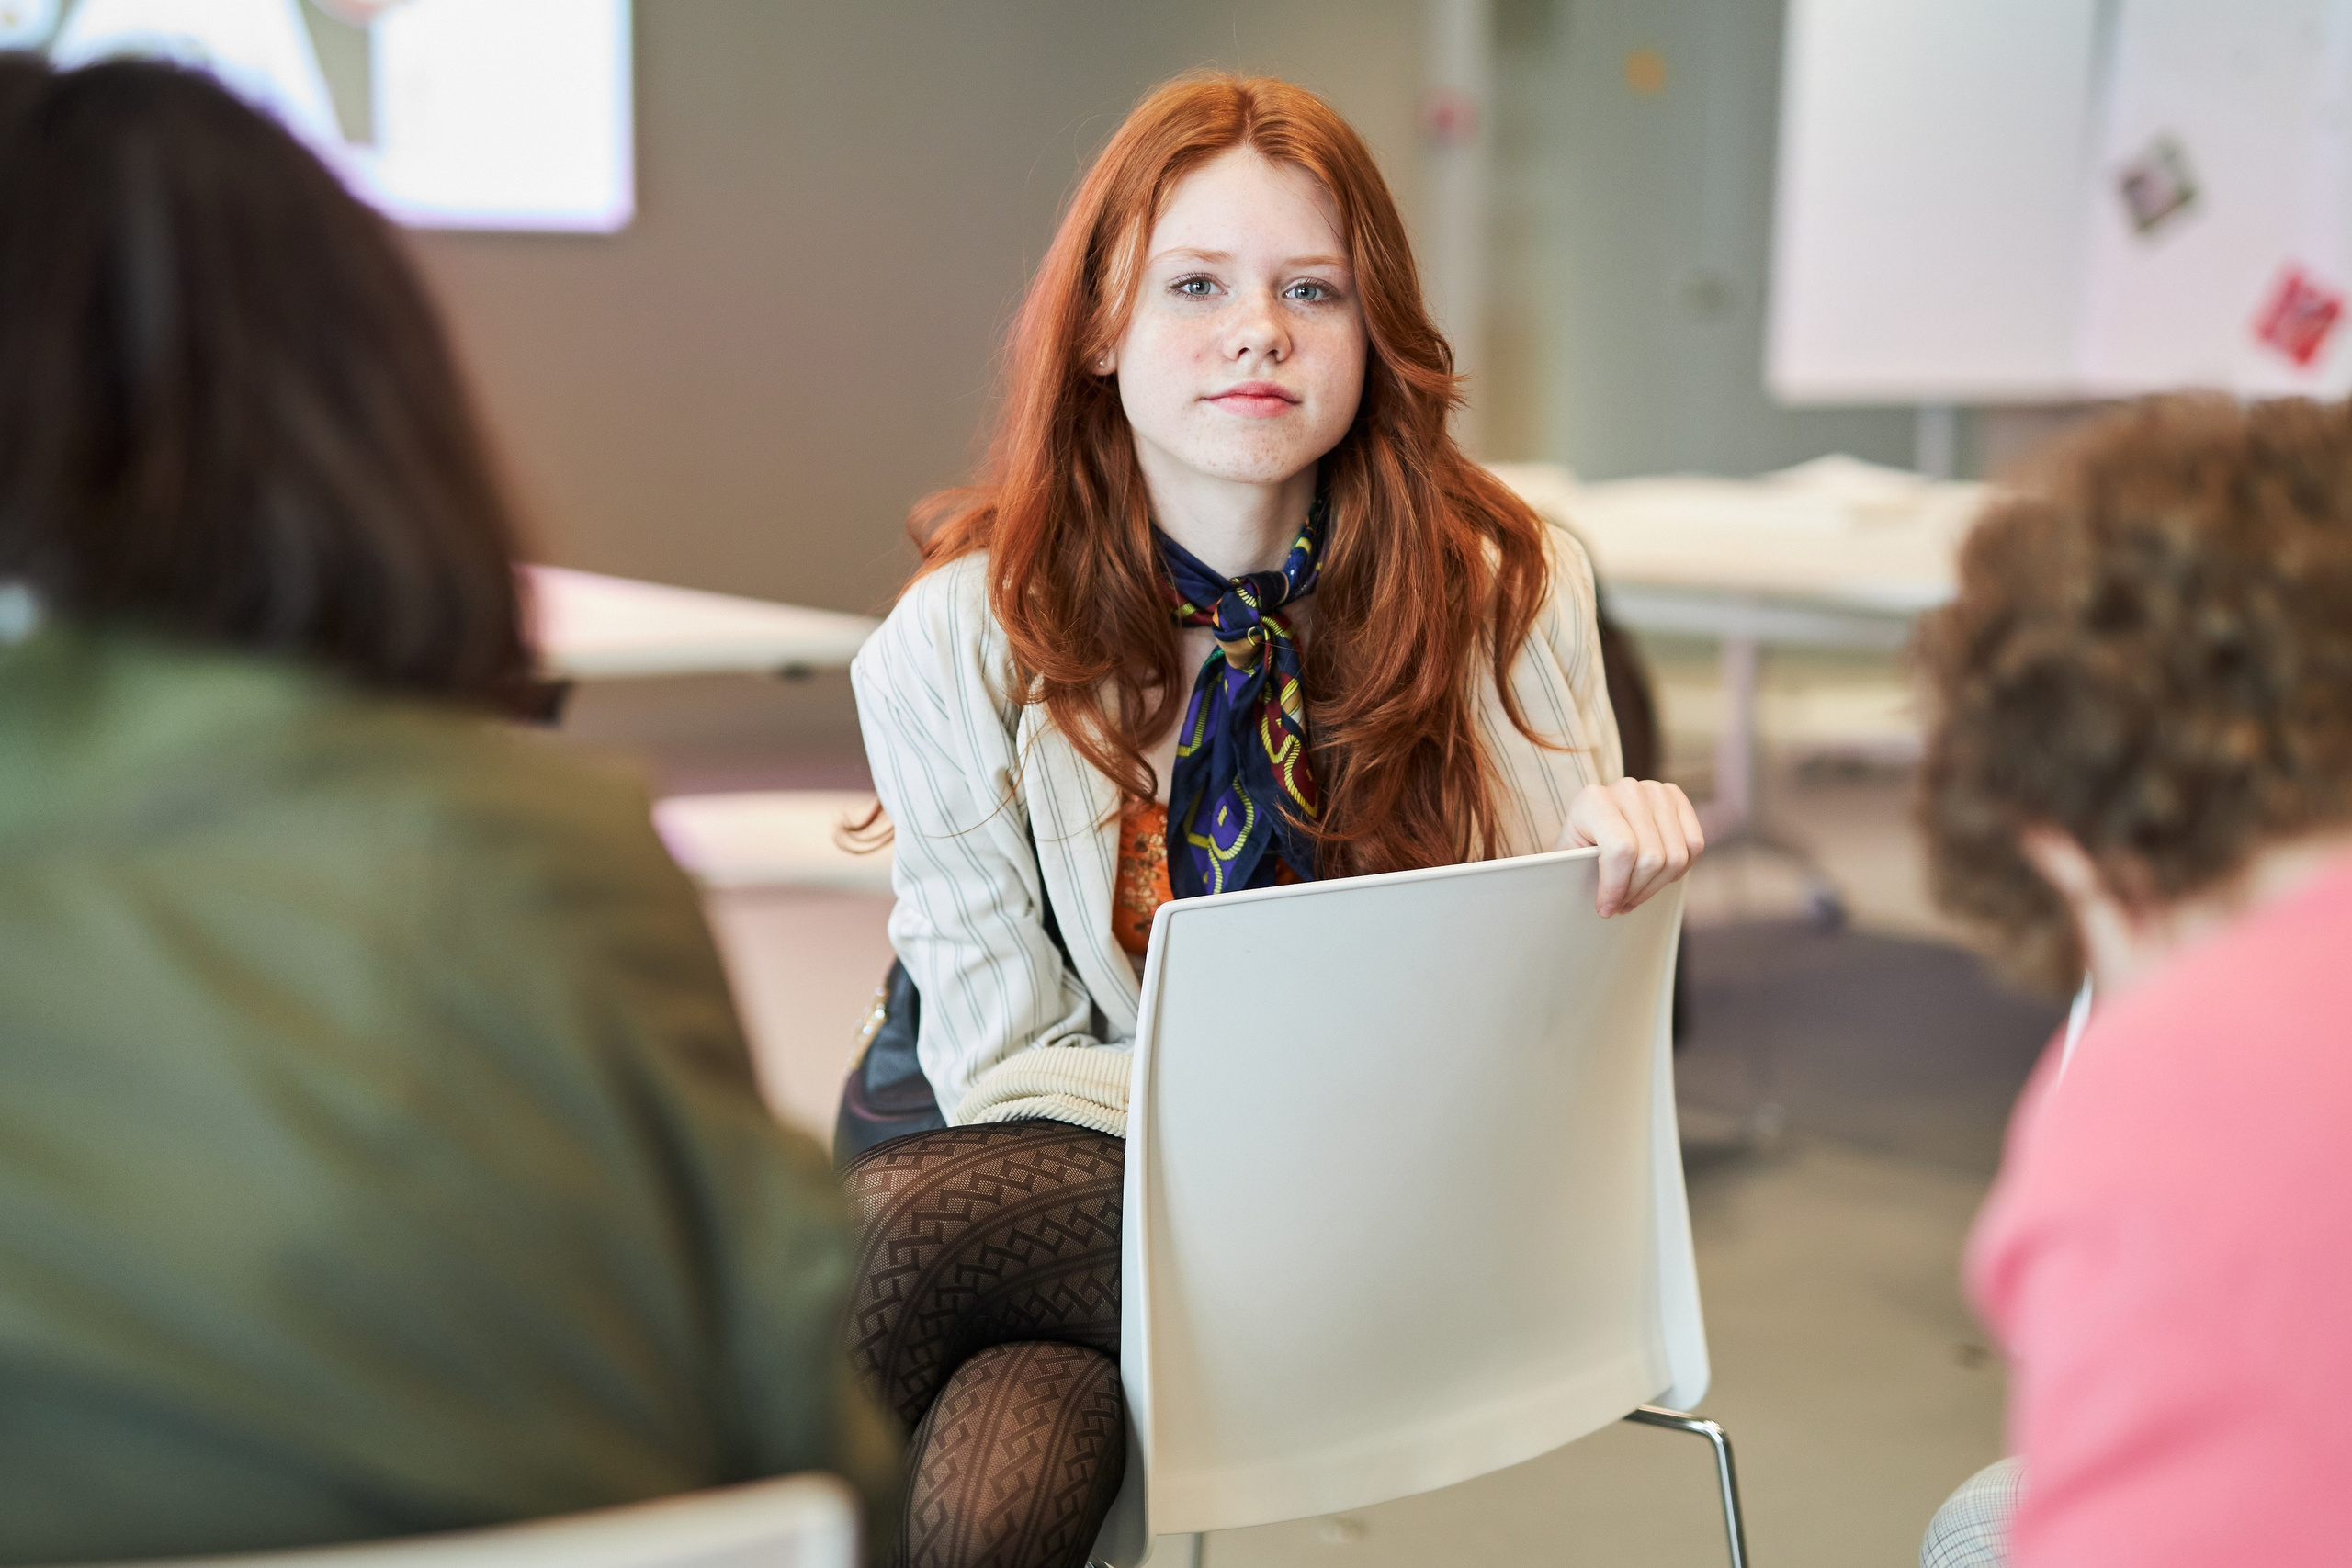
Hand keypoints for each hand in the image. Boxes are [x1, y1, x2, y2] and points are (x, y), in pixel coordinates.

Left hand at [1561, 778, 1704, 916]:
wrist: (1593, 821)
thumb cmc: (1578, 845)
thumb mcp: (1567, 858)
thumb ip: (1577, 874)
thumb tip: (1603, 906)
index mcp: (1593, 800)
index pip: (1621, 850)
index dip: (1616, 887)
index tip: (1606, 909)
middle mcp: (1627, 789)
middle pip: (1651, 858)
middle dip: (1636, 891)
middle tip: (1621, 904)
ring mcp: (1656, 791)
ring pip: (1675, 856)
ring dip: (1656, 886)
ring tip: (1635, 893)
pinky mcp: (1677, 799)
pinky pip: (1694, 845)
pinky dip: (1678, 870)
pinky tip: (1657, 876)